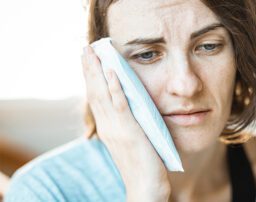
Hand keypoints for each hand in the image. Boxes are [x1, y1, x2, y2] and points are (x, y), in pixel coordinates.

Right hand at [81, 46, 170, 200]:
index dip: (91, 78)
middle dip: (89, 69)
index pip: (96, 98)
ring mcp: (117, 129)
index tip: (89, 61)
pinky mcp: (130, 131)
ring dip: (97, 71)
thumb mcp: (130, 142)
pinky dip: (114, 87)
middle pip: (94, 92)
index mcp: (108, 128)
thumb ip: (126, 125)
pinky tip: (111, 71)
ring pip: (103, 94)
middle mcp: (108, 127)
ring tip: (92, 51)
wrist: (145, 189)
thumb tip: (129, 111)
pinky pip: (120, 105)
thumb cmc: (141, 166)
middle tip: (85, 48)